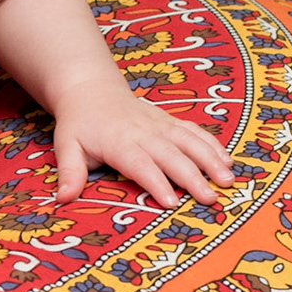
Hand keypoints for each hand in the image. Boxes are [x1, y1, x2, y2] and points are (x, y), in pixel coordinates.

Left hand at [50, 78, 234, 207]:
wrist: (91, 89)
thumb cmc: (79, 124)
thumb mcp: (66, 145)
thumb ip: (69, 172)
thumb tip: (62, 198)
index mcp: (119, 142)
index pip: (140, 165)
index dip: (156, 183)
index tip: (172, 202)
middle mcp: (144, 132)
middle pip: (172, 156)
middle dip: (192, 177)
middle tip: (210, 199)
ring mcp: (160, 125)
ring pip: (190, 141)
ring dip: (211, 159)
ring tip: (228, 180)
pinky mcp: (170, 121)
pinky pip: (194, 131)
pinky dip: (212, 144)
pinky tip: (228, 159)